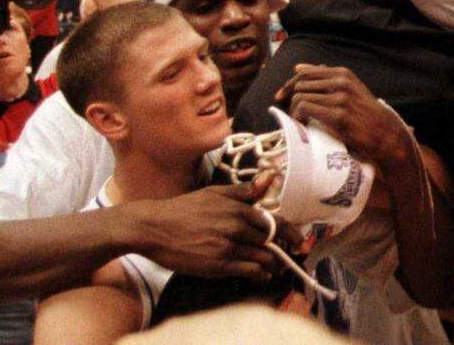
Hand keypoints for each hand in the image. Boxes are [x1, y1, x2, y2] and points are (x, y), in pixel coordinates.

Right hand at [128, 176, 286, 281]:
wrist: (155, 228)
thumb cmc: (184, 209)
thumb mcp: (215, 193)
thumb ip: (244, 191)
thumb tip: (269, 177)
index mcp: (238, 208)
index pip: (274, 221)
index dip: (289, 232)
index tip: (298, 240)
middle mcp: (237, 227)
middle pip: (270, 241)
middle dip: (282, 249)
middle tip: (289, 255)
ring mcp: (228, 247)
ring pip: (262, 257)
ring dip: (273, 264)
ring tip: (277, 268)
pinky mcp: (218, 265)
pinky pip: (248, 271)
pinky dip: (259, 274)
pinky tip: (262, 276)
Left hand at [275, 64, 410, 169]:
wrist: (384, 132)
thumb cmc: (364, 112)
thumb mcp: (349, 88)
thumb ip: (326, 77)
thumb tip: (297, 66)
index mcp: (343, 73)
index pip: (306, 73)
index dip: (289, 84)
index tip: (280, 96)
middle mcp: (341, 81)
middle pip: (300, 85)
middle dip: (291, 100)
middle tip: (294, 114)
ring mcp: (340, 98)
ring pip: (300, 97)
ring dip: (294, 111)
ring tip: (299, 121)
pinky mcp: (338, 115)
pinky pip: (305, 109)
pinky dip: (299, 117)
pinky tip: (303, 124)